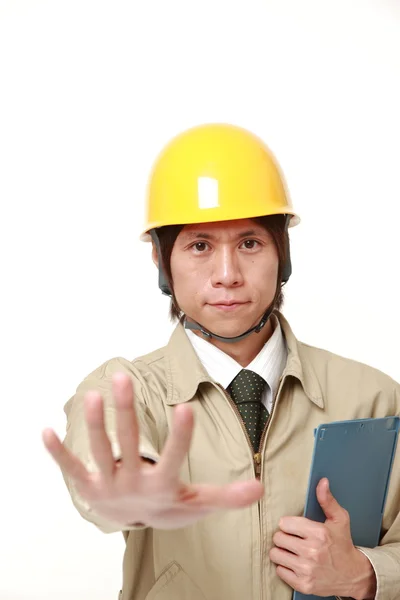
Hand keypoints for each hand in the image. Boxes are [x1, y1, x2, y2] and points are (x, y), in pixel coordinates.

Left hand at [43, 372, 263, 529]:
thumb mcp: (199, 503)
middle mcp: (132, 485)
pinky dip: (58, 452)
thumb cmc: (169, 507)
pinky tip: (45, 432)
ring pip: (99, 452)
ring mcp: (107, 484)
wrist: (136, 527)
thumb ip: (227, 495)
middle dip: (125, 413)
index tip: (185, 408)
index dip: (180, 436)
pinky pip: (70, 468)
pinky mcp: (87, 485)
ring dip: (94, 425)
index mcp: (162, 486)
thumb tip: (260, 489)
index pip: (174, 458)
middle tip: (122, 379)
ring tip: (92, 394)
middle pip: (128, 446)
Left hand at [269, 478, 376, 598]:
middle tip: (294, 540)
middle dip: (284, 538)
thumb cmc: (343, 544)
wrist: (353, 575)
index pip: (284, 523)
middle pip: (278, 538)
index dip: (289, 525)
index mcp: (319, 533)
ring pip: (276, 554)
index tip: (295, 528)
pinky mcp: (303, 585)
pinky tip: (295, 564)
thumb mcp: (339, 519)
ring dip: (282, 552)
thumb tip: (322, 482)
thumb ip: (327, 500)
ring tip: (293, 552)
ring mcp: (307, 570)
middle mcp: (312, 552)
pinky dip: (285, 568)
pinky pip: (280, 571)